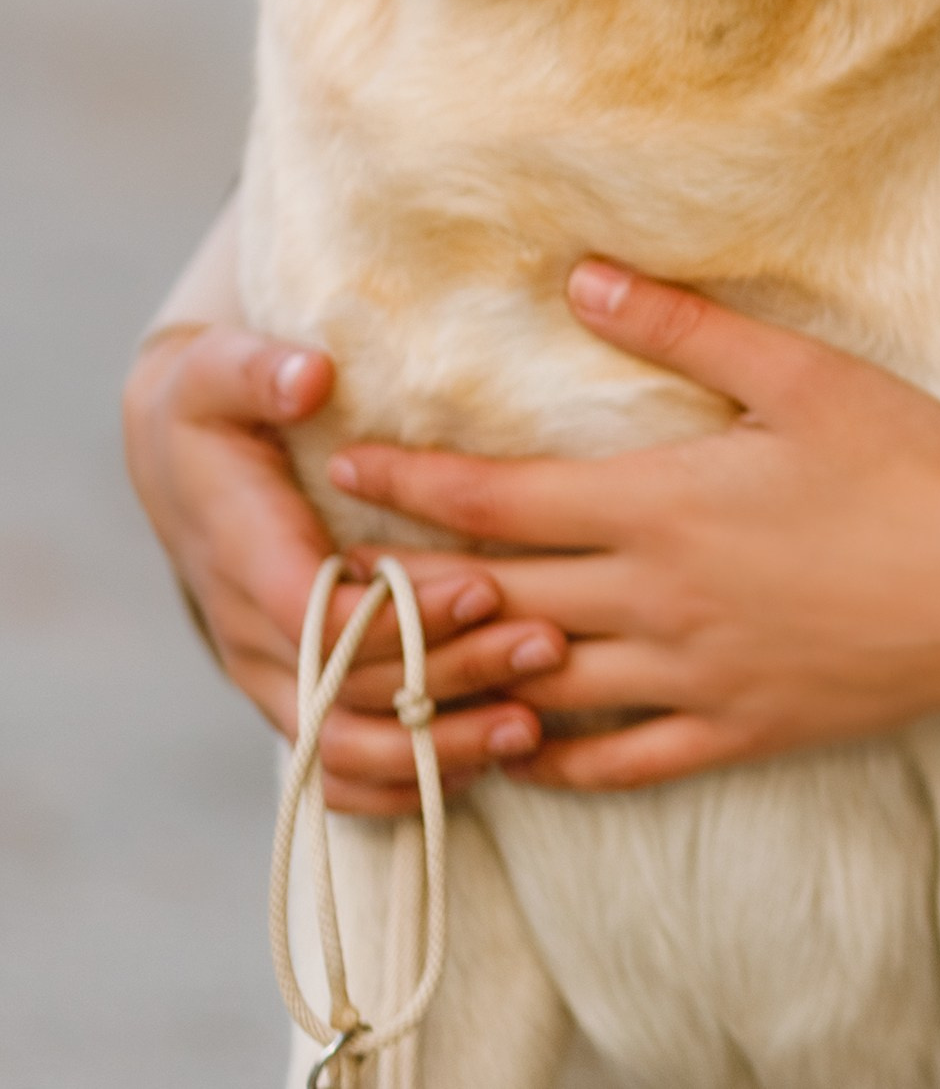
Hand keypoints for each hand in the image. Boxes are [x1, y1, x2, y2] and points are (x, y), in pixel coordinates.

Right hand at [123, 322, 567, 814]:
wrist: (176, 466)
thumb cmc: (212, 410)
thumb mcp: (220, 371)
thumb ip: (260, 370)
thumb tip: (310, 375)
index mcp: (240, 556)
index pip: (319, 616)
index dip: (401, 615)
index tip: (486, 585)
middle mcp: (248, 636)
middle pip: (344, 696)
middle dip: (450, 679)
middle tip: (548, 644)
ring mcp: (267, 678)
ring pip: (342, 752)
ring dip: (436, 749)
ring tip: (533, 726)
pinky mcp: (292, 697)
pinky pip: (337, 772)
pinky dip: (402, 783)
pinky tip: (481, 765)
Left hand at [328, 261, 939, 793]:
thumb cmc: (909, 467)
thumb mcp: (801, 374)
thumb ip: (681, 326)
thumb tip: (579, 275)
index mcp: (661, 508)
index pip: (499, 502)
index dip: (413, 485)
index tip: (346, 468)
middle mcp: (654, 602)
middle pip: (492, 598)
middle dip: (401, 585)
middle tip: (326, 574)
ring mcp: (688, 679)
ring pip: (536, 691)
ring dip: (457, 675)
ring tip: (392, 663)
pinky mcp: (732, 732)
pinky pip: (614, 764)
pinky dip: (550, 761)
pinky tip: (514, 749)